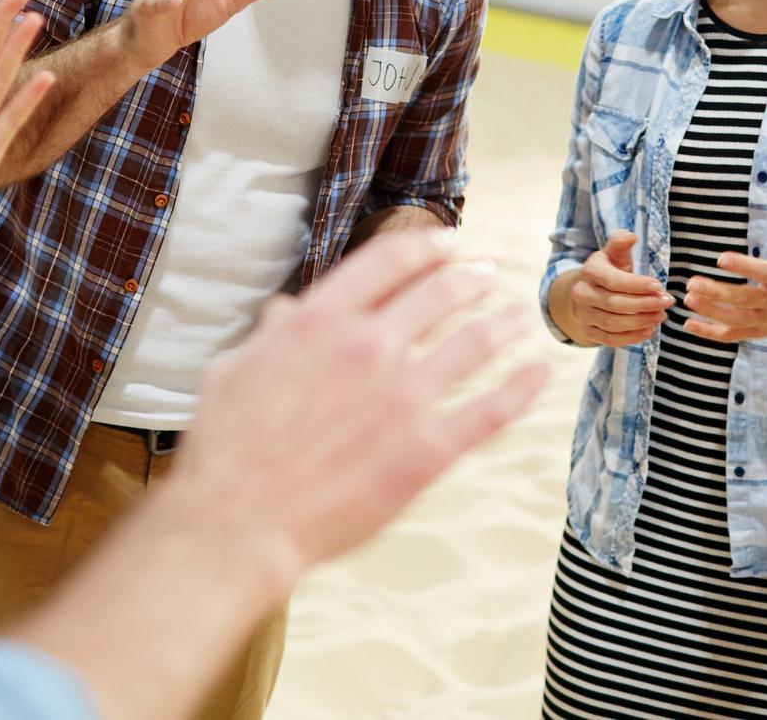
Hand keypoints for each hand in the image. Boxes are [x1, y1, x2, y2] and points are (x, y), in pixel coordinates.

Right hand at [166, 230, 547, 578]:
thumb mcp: (235, 370)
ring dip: (503, 324)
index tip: (449, 245)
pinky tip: (539, 372)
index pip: (389, 260)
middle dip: (471, 279)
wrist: (239, 521)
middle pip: (440, 295)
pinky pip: (490, 410)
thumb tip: (284, 313)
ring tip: (519, 316)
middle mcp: (369, 346)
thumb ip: (271, 337)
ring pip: (474, 344)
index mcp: (321, 319)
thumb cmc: (227, 449)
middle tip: (489, 274)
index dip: (427, 247)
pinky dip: (521, 388)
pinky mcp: (426, 451)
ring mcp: (403, 398)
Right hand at [555, 232, 672, 346]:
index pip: (614, 280)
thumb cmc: (609, 268)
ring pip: (612, 323)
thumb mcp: (614, 253)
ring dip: (640, 322)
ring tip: (661, 316)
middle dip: (644, 304)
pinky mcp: (588, 331)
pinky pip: (609, 339)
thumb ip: (621, 242)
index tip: (659, 286)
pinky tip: (649, 330)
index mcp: (590, 270)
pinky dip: (631, 337)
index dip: (637, 285)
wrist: (589, 289)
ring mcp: (583, 315)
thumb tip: (631, 236)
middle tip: (667, 302)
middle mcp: (581, 293)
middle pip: (615, 304)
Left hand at [683, 208, 766, 342]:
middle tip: (692, 283)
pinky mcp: (757, 331)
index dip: (744, 266)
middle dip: (718, 293)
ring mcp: (766, 320)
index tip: (720, 258)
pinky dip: (710, 333)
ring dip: (710, 311)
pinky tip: (688, 324)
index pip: (765, 272)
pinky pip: (732, 335)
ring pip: (736, 320)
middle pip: (746, 300)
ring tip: (688, 298)